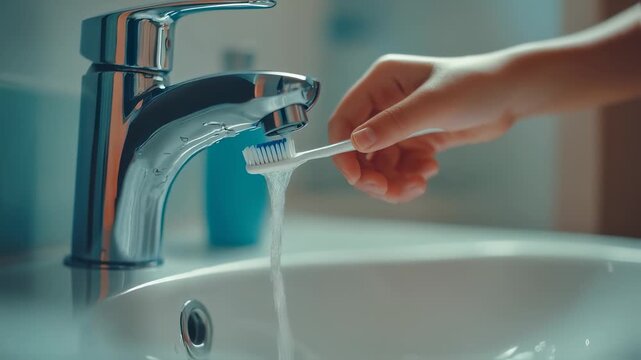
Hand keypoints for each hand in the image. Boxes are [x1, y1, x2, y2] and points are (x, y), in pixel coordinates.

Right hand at [328, 54, 515, 202]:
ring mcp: (399, 123)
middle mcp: (384, 103)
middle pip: (359, 149)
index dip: (343, 151)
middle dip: (372, 174)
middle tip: (390, 191)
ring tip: (418, 184)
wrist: (511, 95)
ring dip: (393, 180)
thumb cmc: (476, 87)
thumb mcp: (433, 105)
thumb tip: (357, 143)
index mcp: (381, 83)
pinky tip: (430, 170)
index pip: (345, 120)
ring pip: (379, 164)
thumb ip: (394, 124)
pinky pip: (399, 167)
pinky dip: (409, 176)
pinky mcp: (415, 139)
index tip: (356, 178)